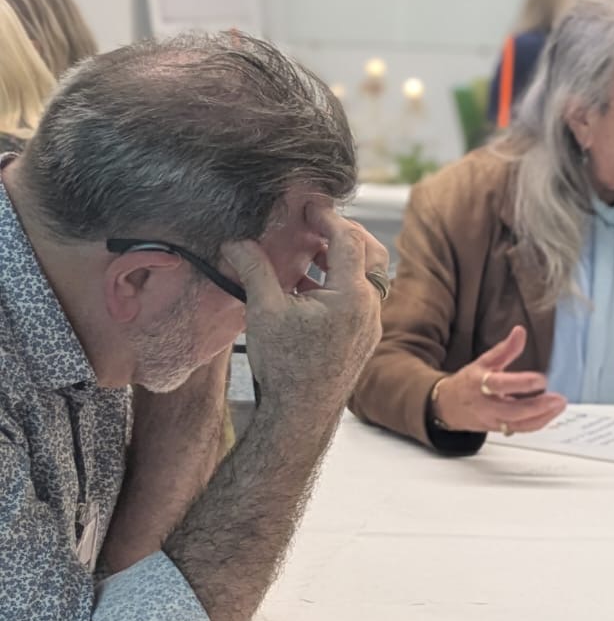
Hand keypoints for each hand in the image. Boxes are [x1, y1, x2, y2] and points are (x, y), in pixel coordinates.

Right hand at [223, 208, 386, 414]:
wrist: (301, 415)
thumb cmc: (286, 367)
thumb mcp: (264, 311)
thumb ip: (254, 269)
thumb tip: (235, 241)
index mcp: (352, 295)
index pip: (348, 239)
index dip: (327, 216)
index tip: (309, 205)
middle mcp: (370, 308)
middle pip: (371, 253)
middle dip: (345, 233)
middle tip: (316, 223)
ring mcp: (369, 325)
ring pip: (366, 278)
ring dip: (340, 259)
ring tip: (307, 252)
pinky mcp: (362, 339)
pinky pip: (359, 299)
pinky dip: (339, 283)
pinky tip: (307, 287)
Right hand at [432, 325, 567, 434]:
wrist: (447, 407)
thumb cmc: (468, 383)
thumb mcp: (483, 362)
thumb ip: (505, 349)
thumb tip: (520, 331)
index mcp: (480, 383)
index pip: (500, 385)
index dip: (522, 384)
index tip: (542, 379)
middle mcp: (486, 405)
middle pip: (513, 411)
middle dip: (538, 406)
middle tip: (558, 399)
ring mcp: (492, 420)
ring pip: (518, 424)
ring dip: (542, 416)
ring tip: (559, 405)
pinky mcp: (498, 429)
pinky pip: (520, 429)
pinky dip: (538, 423)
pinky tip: (550, 413)